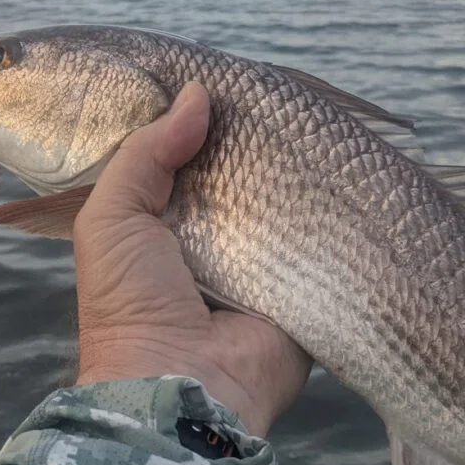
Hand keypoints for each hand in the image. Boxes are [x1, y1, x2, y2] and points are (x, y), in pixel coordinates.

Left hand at [72, 82, 312, 435]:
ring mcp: (264, 258)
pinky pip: (323, 237)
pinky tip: (352, 166)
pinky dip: (334, 209)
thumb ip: (144, 154)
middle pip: (244, 173)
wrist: (183, 387)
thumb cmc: (131, 302)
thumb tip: (197, 96)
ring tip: (321, 120)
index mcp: (169, 219)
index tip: (231, 77)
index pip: (193, 158)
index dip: (207, 122)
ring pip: (286, 199)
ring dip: (299, 170)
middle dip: (260, 140)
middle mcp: (218, 235)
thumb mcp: (111, 218)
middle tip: (283, 93)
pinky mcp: (305, 280)